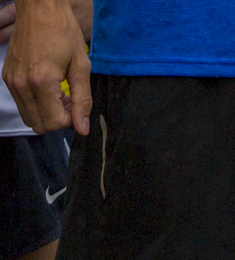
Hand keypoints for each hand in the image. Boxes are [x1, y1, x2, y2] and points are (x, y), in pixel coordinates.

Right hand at [2, 0, 90, 133]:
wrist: (39, 9)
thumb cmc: (63, 34)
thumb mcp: (81, 67)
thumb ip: (83, 101)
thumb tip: (82, 129)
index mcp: (41, 82)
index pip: (53, 123)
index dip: (69, 121)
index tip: (76, 105)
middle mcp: (21, 84)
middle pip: (39, 125)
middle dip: (57, 119)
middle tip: (69, 102)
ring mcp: (11, 80)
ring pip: (28, 116)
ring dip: (46, 113)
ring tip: (60, 95)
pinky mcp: (7, 75)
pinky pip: (21, 102)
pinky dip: (36, 103)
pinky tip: (48, 89)